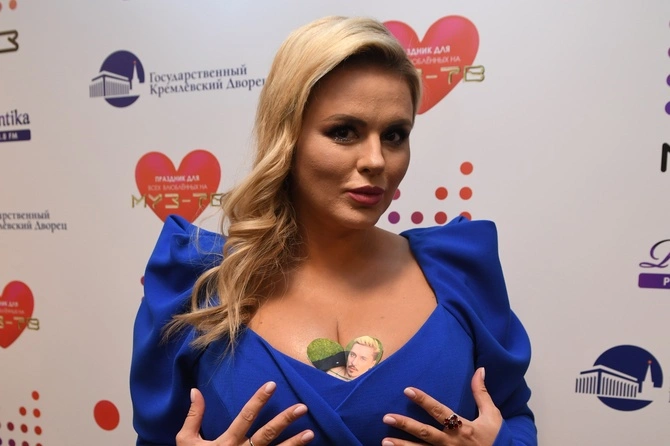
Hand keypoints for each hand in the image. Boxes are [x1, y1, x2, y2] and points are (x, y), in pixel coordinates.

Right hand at [176, 381, 313, 445]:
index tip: (272, 385)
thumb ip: (194, 416)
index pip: (245, 416)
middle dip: (284, 420)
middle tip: (302, 408)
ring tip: (310, 434)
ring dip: (294, 444)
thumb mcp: (186, 441)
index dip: (258, 400)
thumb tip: (196, 391)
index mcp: (227, 442)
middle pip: (266, 434)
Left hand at [381, 368, 501, 445]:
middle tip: (387, 417)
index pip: (439, 411)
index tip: (407, 390)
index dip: (423, 400)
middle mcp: (452, 442)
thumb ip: (481, 393)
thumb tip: (479, 369)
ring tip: (384, 440)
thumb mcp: (492, 415)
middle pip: (425, 433)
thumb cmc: (497, 438)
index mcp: (463, 427)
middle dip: (406, 425)